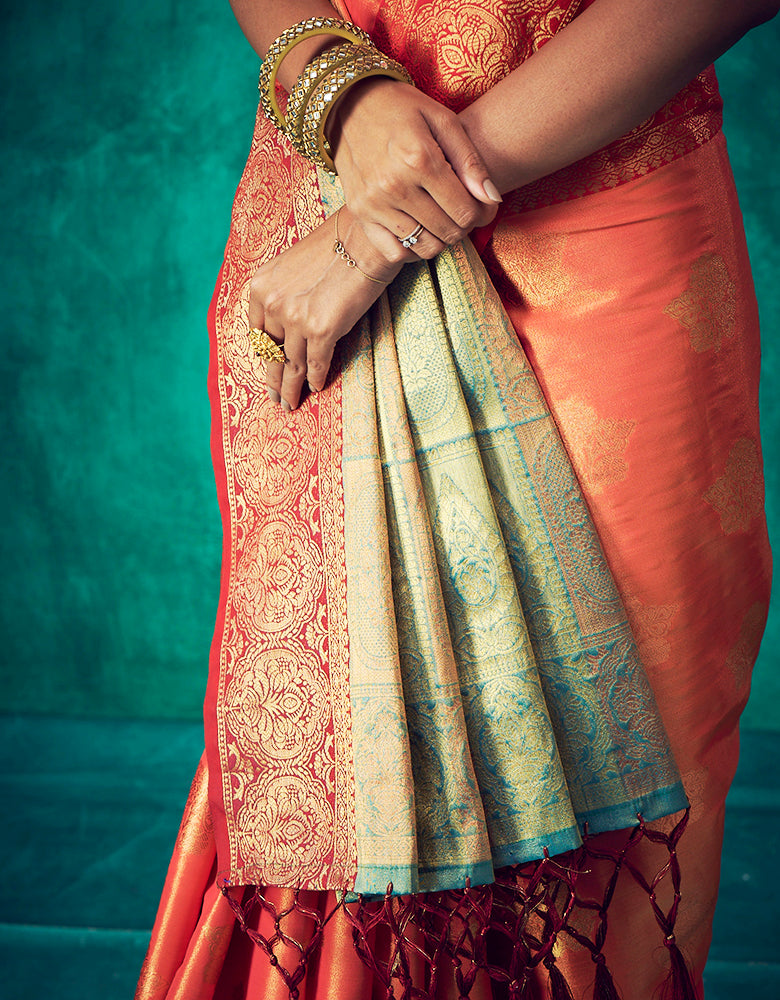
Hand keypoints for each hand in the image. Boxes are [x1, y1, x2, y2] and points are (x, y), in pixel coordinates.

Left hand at [249, 208, 403, 410]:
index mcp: (261, 287)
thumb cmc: (336, 246)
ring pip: (291, 365)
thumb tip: (288, 325)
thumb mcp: (293, 266)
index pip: (258, 333)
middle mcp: (274, 304)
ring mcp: (296, 319)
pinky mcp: (322, 330)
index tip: (268, 370)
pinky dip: (317, 378)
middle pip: (271, 354)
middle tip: (276, 399)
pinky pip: (316, 364)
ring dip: (292, 388)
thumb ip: (283, 294)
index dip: (264, 356)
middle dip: (273, 380)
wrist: (365, 239)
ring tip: (292, 403)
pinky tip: (317, 387)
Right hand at [327, 78, 501, 260]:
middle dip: (463, 225)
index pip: (465, 211)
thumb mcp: (442, 120)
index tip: (482, 205)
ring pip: (425, 246)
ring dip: (441, 238)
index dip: (481, 213)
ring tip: (442, 217)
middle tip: (462, 209)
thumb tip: (492, 199)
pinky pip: (395, 252)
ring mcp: (374, 203)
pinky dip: (413, 249)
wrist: (349, 105)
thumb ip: (470, 160)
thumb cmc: (402, 108)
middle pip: (448, 232)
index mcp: (419, 159)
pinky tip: (419, 229)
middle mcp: (394, 186)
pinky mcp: (360, 214)